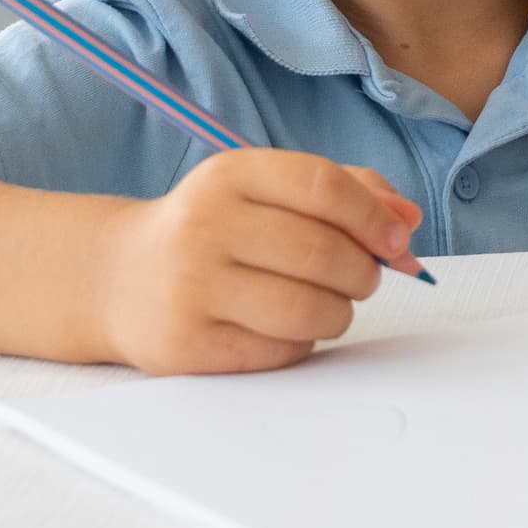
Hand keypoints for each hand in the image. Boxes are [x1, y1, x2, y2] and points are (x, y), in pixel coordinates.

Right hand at [93, 148, 420, 374]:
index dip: (374, 216)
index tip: (397, 240)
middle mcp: (205, 226)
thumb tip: (408, 220)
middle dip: (364, 271)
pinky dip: (303, 343)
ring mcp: (191, 287)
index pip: (323, 186)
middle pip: (322, 253)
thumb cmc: (215, 231)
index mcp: (231, 175)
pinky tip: (286, 328)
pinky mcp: (188, 344)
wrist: (119, 278)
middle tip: (364, 277)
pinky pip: (280, 352)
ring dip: (339, 312)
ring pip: (307, 309)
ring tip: (329, 304)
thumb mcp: (268, 191)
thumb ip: (347, 193)